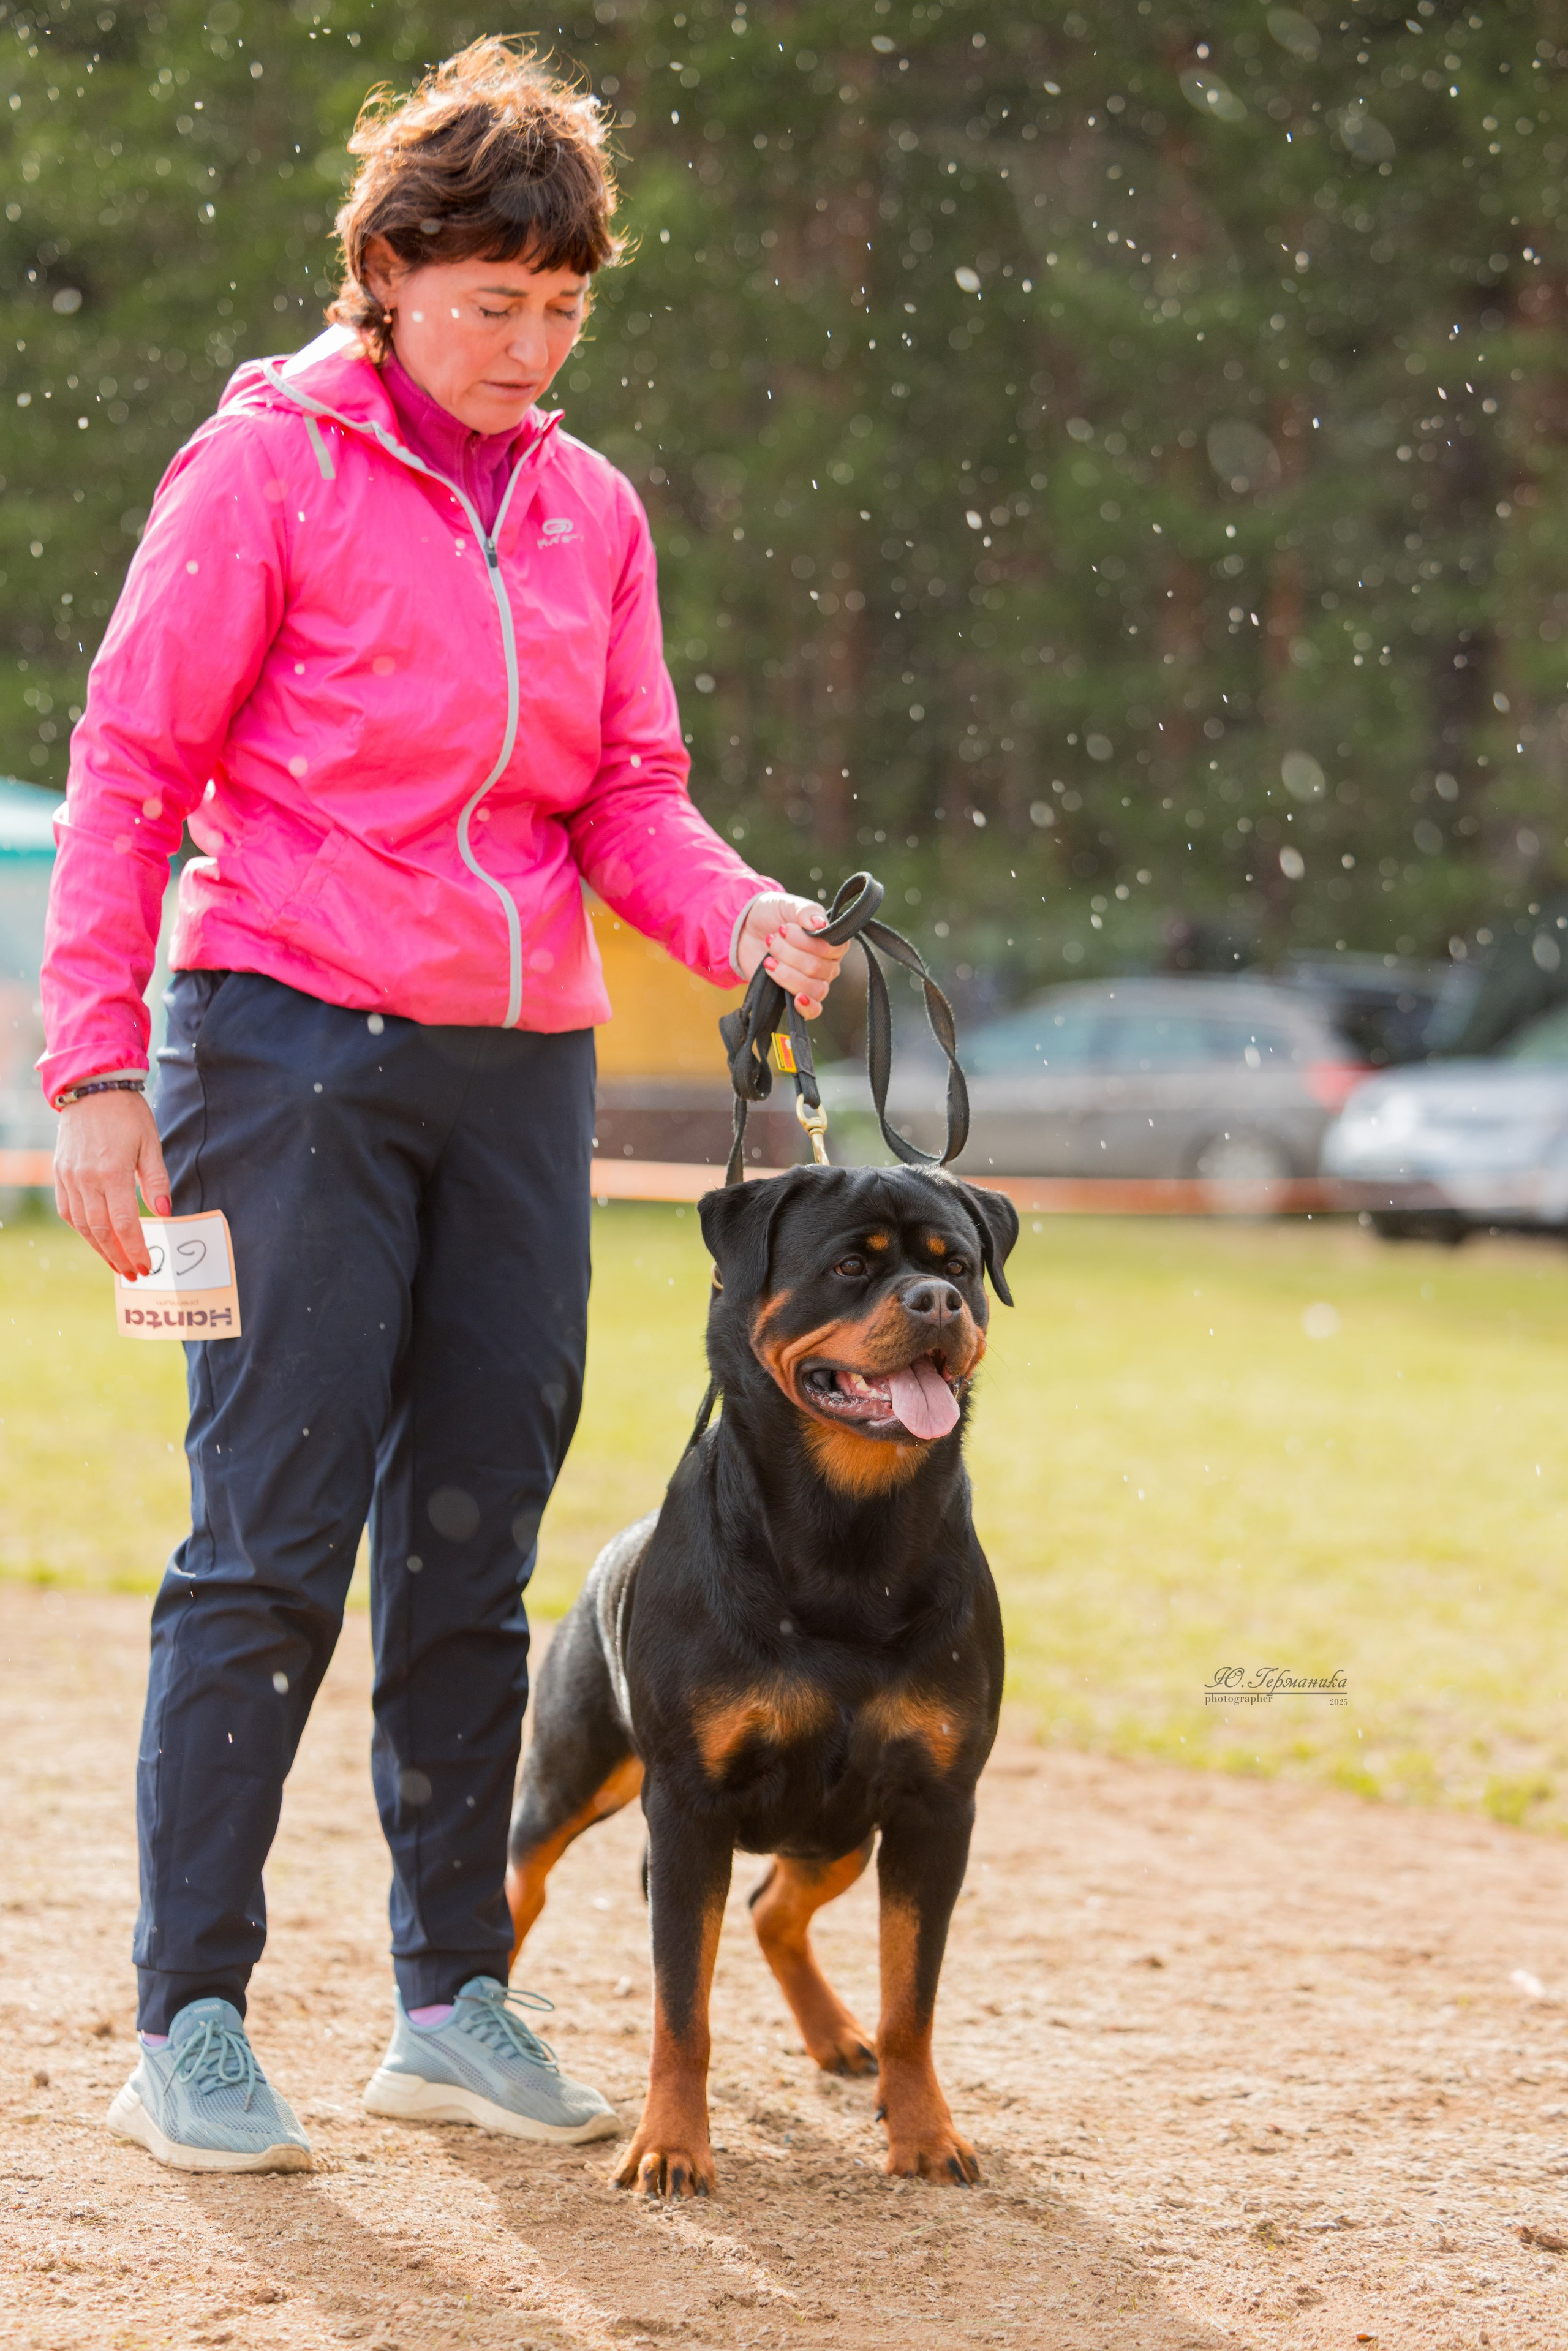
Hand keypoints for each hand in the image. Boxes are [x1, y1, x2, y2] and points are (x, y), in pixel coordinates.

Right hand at [54, 1090, 172, 1280]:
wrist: (91, 1088)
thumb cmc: (127, 1114)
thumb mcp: (151, 1143)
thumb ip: (157, 1181)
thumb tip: (165, 1213)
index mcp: (112, 1172)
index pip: (125, 1224)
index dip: (136, 1250)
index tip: (147, 1266)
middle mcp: (86, 1179)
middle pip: (101, 1231)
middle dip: (118, 1257)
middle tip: (133, 1274)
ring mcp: (69, 1177)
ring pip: (81, 1225)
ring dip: (99, 1249)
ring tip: (116, 1264)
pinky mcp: (59, 1173)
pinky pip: (67, 1210)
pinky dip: (82, 1229)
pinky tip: (96, 1238)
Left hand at [734, 894, 846, 1020]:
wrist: (745, 931)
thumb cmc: (772, 915)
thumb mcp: (787, 905)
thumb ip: (806, 911)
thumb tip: (821, 924)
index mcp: (831, 942)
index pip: (833, 948)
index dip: (807, 941)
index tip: (783, 928)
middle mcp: (828, 965)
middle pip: (817, 968)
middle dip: (788, 953)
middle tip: (771, 940)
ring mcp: (814, 983)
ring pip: (814, 988)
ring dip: (786, 973)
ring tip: (768, 960)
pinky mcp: (797, 999)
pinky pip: (814, 1011)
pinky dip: (807, 1006)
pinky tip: (796, 998)